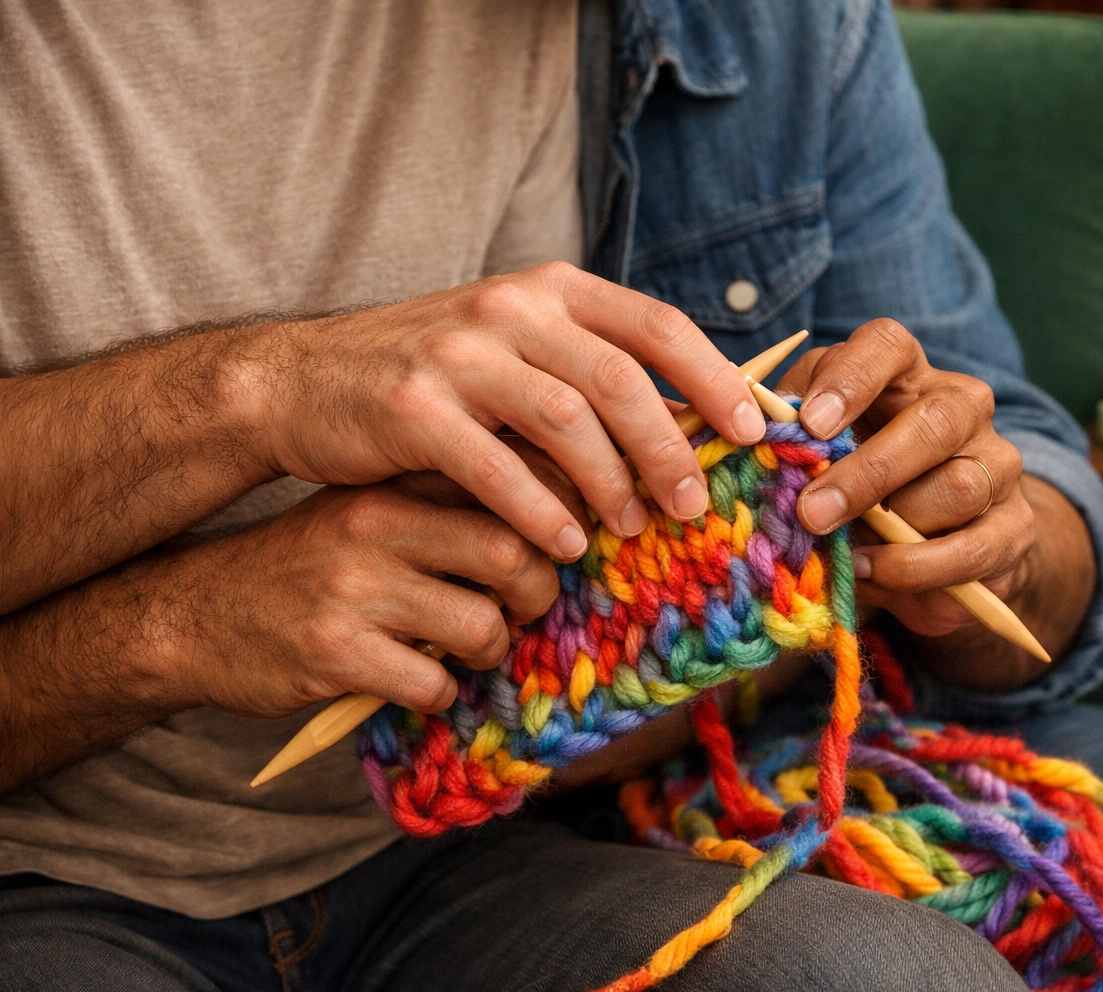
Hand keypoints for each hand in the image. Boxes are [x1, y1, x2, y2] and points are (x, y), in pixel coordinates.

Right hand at [139, 469, 571, 717]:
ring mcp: (354, 589)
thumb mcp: (369, 511)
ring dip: (493, 649)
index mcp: (393, 483)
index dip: (558, 518)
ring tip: (470, 649)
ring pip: (482, 624)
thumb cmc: (308, 566)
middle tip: (529, 608)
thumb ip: (443, 507)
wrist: (192, 612)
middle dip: (541, 592)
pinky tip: (420, 681)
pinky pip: (433, 683)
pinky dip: (442, 692)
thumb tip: (556, 521)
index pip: (509, 482)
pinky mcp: (335, 654)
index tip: (567, 546)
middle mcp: (376, 525)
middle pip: (512, 552)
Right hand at [226, 262, 763, 561]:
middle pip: (619, 377)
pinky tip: (561, 544)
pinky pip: (494, 465)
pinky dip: (537, 509)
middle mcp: (509, 310)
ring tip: (631, 528)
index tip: (754, 428)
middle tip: (692, 502)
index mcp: (547, 291)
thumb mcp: (513, 351)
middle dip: (668, 445)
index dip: (714, 376)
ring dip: (609, 481)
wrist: (302, 383)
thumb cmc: (430, 381)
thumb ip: (585, 369)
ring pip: (565, 419)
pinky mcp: (412, 407)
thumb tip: (689, 421)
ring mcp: (458, 355)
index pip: (655, 323)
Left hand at [779, 319, 1032, 641]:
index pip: (887, 345)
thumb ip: (788, 437)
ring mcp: (997, 463)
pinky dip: (916, 567)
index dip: (851, 379)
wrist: (931, 552)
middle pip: (934, 421)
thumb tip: (747, 436)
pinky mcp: (1015, 525)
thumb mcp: (816, 455)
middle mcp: (961, 406)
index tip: (809, 422)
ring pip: (958, 486)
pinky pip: (973, 546)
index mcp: (905, 373)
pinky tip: (872, 572)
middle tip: (811, 511)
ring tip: (843, 552)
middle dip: (868, 471)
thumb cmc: (854, 487)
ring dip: (893, 525)